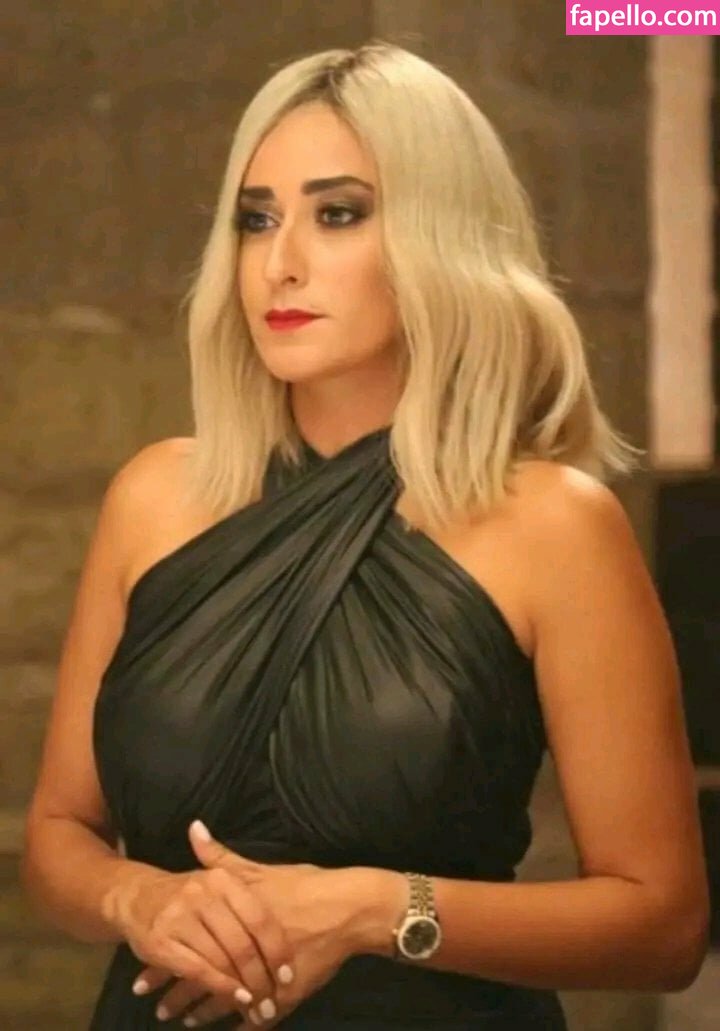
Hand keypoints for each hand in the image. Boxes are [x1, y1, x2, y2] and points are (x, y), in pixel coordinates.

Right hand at [115, 820, 294, 1024]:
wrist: (137, 896)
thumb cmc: (190, 892)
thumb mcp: (220, 878)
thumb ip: (252, 880)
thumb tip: (302, 890)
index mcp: (223, 880)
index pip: (259, 919)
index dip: (276, 950)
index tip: (288, 975)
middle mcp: (203, 895)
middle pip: (242, 944)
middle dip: (260, 977)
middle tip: (272, 999)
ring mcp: (180, 918)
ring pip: (221, 960)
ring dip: (242, 989)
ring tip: (258, 1007)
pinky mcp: (162, 942)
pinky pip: (198, 971)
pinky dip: (219, 988)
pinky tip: (235, 1000)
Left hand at [133, 821, 385, 1026]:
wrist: (349, 908)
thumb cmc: (303, 886)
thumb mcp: (259, 869)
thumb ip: (222, 857)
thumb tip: (193, 829)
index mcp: (232, 923)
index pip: (189, 950)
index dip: (165, 964)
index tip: (142, 974)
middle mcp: (243, 954)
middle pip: (202, 980)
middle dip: (176, 994)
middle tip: (155, 1005)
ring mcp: (264, 979)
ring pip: (225, 1002)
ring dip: (202, 1012)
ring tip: (182, 1020)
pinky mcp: (286, 995)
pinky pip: (255, 1019)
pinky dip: (238, 1026)